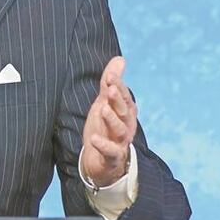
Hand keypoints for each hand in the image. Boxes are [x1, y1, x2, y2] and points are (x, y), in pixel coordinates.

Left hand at [80, 56, 136, 187]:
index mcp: (125, 111)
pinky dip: (103, 145)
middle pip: (124, 111)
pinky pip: (110, 151)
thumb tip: (120, 58)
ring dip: (112, 120)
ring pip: (119, 130)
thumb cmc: (104, 128)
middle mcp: (125, 125)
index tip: (110, 76)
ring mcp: (120, 141)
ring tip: (102, 110)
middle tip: (111, 89)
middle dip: (118, 100)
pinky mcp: (111, 156)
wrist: (100, 161)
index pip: (123, 96)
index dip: (118, 86)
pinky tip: (94, 139)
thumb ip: (111, 82)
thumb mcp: (105, 102)